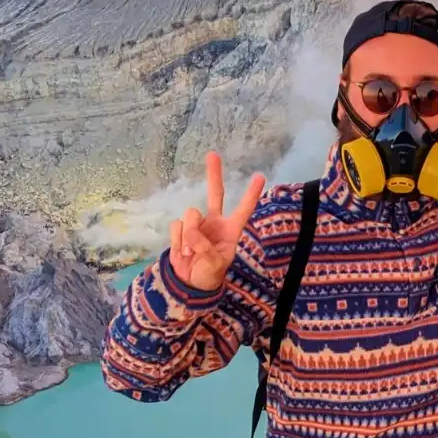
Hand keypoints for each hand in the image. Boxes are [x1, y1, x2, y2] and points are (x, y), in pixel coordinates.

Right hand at [167, 152, 265, 291]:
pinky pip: (176, 226)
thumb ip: (205, 248)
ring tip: (191, 253)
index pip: (243, 209)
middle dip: (213, 174)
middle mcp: (215, 222)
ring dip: (188, 235)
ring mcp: (197, 224)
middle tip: (212, 154)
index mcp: (230, 230)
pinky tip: (182, 252)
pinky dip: (177, 240)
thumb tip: (191, 232)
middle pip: (215, 194)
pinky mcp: (181, 229)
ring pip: (190, 214)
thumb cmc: (209, 274)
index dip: (251, 194)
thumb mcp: (214, 265)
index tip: (260, 176)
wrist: (188, 283)